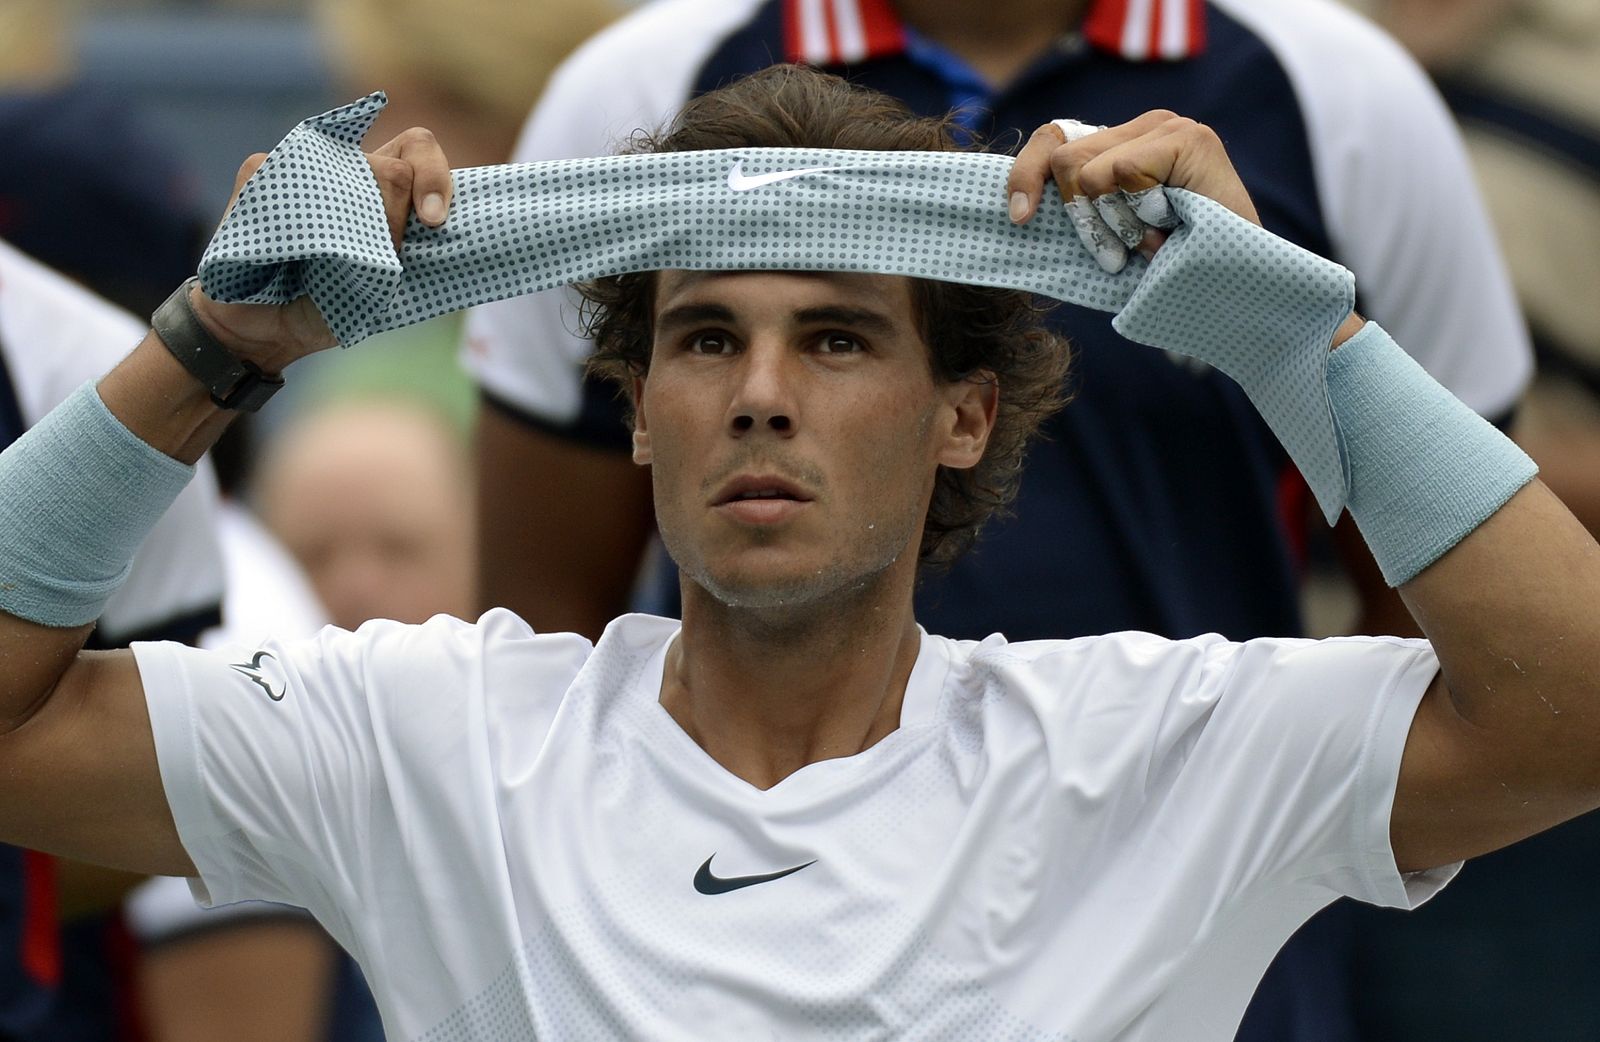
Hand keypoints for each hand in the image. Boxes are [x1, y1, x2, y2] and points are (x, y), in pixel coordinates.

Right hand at [188, 127, 453, 372]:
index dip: (434, 178)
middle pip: (394, 169)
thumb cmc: (330, 305)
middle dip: (395, 223)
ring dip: (346, 228)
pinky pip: (283, 178)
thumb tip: (430, 224)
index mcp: (383, 188)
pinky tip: (284, 249)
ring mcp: (300, 165)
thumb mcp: (382, 287)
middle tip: (372, 262)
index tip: (433, 220)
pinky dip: (292, 226)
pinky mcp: (257, 172)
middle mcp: (346, 167)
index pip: (417, 150)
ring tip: (324, 262)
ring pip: (344, 170)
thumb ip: (410, 251)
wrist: (269, 329)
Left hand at [1006, 110, 1261, 258]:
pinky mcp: (1186, 138)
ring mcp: (1167, 127)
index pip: (1053, 140)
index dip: (1025, 175)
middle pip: (1063, 159)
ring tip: (1155, 241)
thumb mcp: (1108, 241)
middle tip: (1119, 253)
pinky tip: (1168, 230)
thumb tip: (1017, 212)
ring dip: (1114, 224)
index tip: (1019, 220)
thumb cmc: (1169, 274)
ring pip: (1087, 172)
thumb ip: (1077, 214)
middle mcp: (1143, 128)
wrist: (1232, 292)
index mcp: (1120, 148)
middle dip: (1082, 220)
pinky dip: (1137, 214)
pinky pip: (1121, 172)